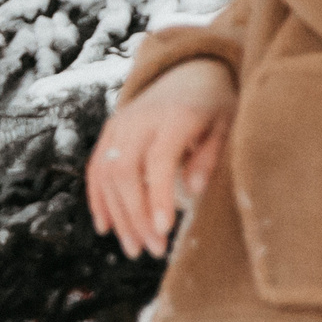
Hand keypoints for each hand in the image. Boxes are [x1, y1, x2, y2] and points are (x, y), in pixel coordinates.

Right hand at [88, 57, 237, 260]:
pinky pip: (95, 169)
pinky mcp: (109, 132)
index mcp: (174, 117)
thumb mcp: (227, 126)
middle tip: (152, 250)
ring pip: (108, 175)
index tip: (164, 230)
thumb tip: (194, 191)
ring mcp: (119, 125)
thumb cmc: (215, 105)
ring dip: (119, 216)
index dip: (158, 196)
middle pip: (126, 172)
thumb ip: (210, 157)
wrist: (189, 71)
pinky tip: (106, 227)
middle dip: (136, 216)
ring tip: (133, 248)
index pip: (158, 160)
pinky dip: (98, 200)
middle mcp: (139, 120)